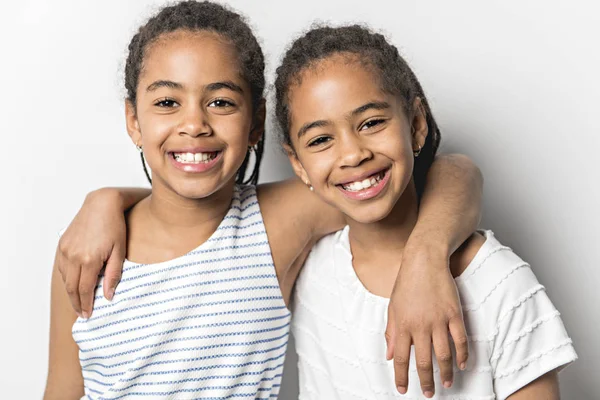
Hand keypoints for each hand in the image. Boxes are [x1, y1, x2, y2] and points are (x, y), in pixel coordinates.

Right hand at [55, 189, 126, 317]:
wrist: (102, 204)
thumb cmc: (115, 226)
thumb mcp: (119, 251)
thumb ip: (113, 275)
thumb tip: (108, 296)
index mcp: (89, 259)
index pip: (85, 289)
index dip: (86, 304)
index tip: (88, 314)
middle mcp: (73, 256)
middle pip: (72, 287)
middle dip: (77, 302)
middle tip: (83, 314)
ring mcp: (65, 249)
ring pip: (65, 278)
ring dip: (71, 291)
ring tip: (79, 301)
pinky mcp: (62, 244)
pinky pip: (62, 267)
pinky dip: (67, 278)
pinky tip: (74, 283)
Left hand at [385, 245, 467, 397]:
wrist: (424, 259)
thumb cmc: (406, 283)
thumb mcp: (393, 307)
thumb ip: (391, 332)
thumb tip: (390, 355)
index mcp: (402, 325)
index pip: (400, 358)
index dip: (401, 377)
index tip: (403, 390)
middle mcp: (420, 325)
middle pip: (423, 361)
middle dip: (426, 381)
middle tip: (429, 393)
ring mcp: (438, 320)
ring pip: (444, 355)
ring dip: (446, 372)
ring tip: (447, 383)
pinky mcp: (454, 313)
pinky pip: (461, 340)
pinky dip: (463, 355)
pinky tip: (462, 364)